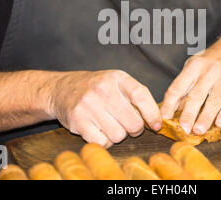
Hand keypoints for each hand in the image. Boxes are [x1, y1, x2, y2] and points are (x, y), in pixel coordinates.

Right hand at [45, 70, 161, 147]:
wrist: (62, 89)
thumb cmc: (96, 88)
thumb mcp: (117, 82)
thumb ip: (137, 95)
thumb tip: (157, 119)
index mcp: (117, 78)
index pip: (141, 96)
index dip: (152, 114)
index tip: (156, 125)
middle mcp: (103, 89)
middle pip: (133, 122)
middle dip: (134, 128)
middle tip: (127, 124)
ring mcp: (89, 105)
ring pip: (119, 135)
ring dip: (118, 135)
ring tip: (110, 124)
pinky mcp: (78, 121)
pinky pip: (102, 142)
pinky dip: (104, 141)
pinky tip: (99, 130)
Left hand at [160, 34, 220, 134]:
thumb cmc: (213, 59)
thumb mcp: (196, 65)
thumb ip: (186, 86)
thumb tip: (175, 108)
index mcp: (193, 68)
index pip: (177, 87)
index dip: (169, 104)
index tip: (165, 117)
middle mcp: (208, 73)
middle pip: (195, 96)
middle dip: (188, 114)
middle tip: (182, 129)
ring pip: (213, 101)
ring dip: (205, 118)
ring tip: (198, 130)